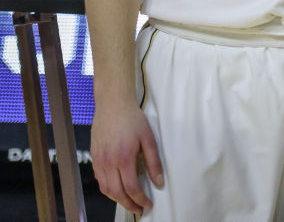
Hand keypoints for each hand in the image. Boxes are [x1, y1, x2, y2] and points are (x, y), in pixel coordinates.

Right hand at [92, 97, 163, 213]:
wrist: (112, 105)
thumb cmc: (132, 119)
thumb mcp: (149, 139)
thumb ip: (154, 162)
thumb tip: (159, 181)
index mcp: (123, 158)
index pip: (131, 187)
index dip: (140, 199)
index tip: (148, 205)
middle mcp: (108, 163)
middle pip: (117, 193)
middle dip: (129, 204)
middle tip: (139, 209)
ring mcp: (98, 161)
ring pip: (105, 189)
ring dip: (117, 199)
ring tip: (129, 202)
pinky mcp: (94, 158)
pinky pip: (99, 180)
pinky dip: (108, 189)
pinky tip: (117, 188)